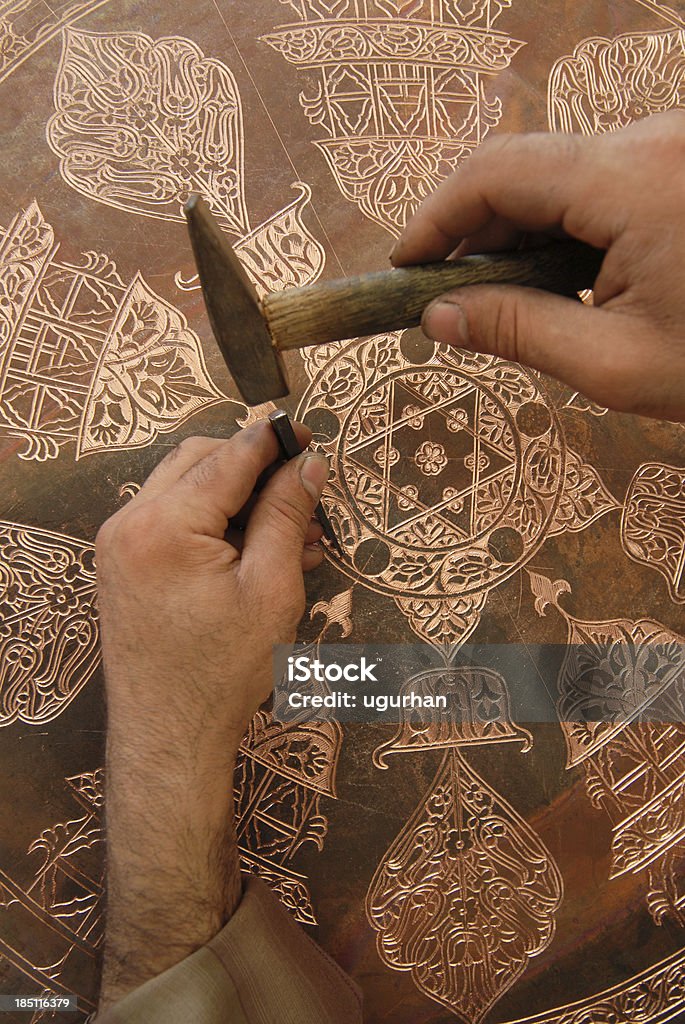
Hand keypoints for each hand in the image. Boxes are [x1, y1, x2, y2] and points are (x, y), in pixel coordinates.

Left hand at [96, 421, 328, 754]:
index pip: (227, 458)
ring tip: (292, 530)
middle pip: (199, 460)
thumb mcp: (271, 590)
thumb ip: (285, 516)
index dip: (271, 441)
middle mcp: (129, 524)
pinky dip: (212, 521)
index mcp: (164, 527)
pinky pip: (170, 518)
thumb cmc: (221, 674)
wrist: (169, 735)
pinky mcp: (122, 563)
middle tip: (301, 484)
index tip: (305, 433)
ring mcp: (119, 544)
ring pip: (185, 486)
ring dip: (236, 496)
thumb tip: (306, 466)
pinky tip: (257, 546)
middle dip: (253, 466)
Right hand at [392, 110, 684, 420]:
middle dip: (473, 229)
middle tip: (449, 297)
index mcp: (634, 182)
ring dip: (519, 230)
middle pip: (525, 165)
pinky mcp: (681, 160)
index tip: (405, 267)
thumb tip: (438, 318)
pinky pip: (600, 177)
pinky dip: (564, 224)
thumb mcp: (618, 364)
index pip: (497, 172)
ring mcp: (672, 145)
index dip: (436, 217)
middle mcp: (654, 140)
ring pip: (560, 171)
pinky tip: (560, 278)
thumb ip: (518, 332)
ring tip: (505, 299)